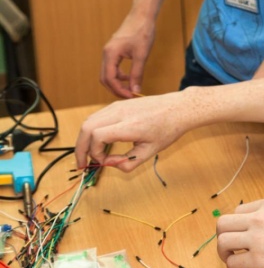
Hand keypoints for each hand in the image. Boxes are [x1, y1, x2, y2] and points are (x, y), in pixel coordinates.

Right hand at [74, 92, 191, 170]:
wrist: (179, 108)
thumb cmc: (168, 129)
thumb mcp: (151, 151)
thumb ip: (129, 162)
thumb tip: (110, 164)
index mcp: (131, 125)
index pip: (98, 136)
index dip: (95, 152)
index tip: (104, 162)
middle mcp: (121, 112)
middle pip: (87, 127)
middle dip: (81, 148)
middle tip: (82, 164)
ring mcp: (118, 105)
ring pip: (89, 121)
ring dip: (84, 139)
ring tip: (88, 155)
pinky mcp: (117, 104)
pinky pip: (97, 117)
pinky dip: (91, 130)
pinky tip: (96, 143)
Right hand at [100, 12, 156, 97]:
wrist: (142, 15)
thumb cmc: (142, 32)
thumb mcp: (142, 55)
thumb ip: (137, 73)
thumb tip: (136, 90)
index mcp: (110, 54)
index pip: (110, 79)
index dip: (119, 90)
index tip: (131, 96)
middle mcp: (106, 53)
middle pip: (105, 78)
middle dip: (116, 89)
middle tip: (130, 96)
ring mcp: (109, 52)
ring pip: (108, 73)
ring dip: (118, 83)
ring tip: (131, 88)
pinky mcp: (114, 50)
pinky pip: (112, 67)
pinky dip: (119, 75)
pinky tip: (130, 77)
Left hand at [216, 198, 263, 267]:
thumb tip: (260, 233)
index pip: (239, 211)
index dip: (238, 226)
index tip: (244, 238)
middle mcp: (261, 217)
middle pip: (223, 223)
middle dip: (224, 237)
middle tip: (232, 250)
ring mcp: (258, 238)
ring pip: (222, 242)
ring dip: (224, 254)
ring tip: (236, 262)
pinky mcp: (258, 259)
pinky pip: (232, 262)